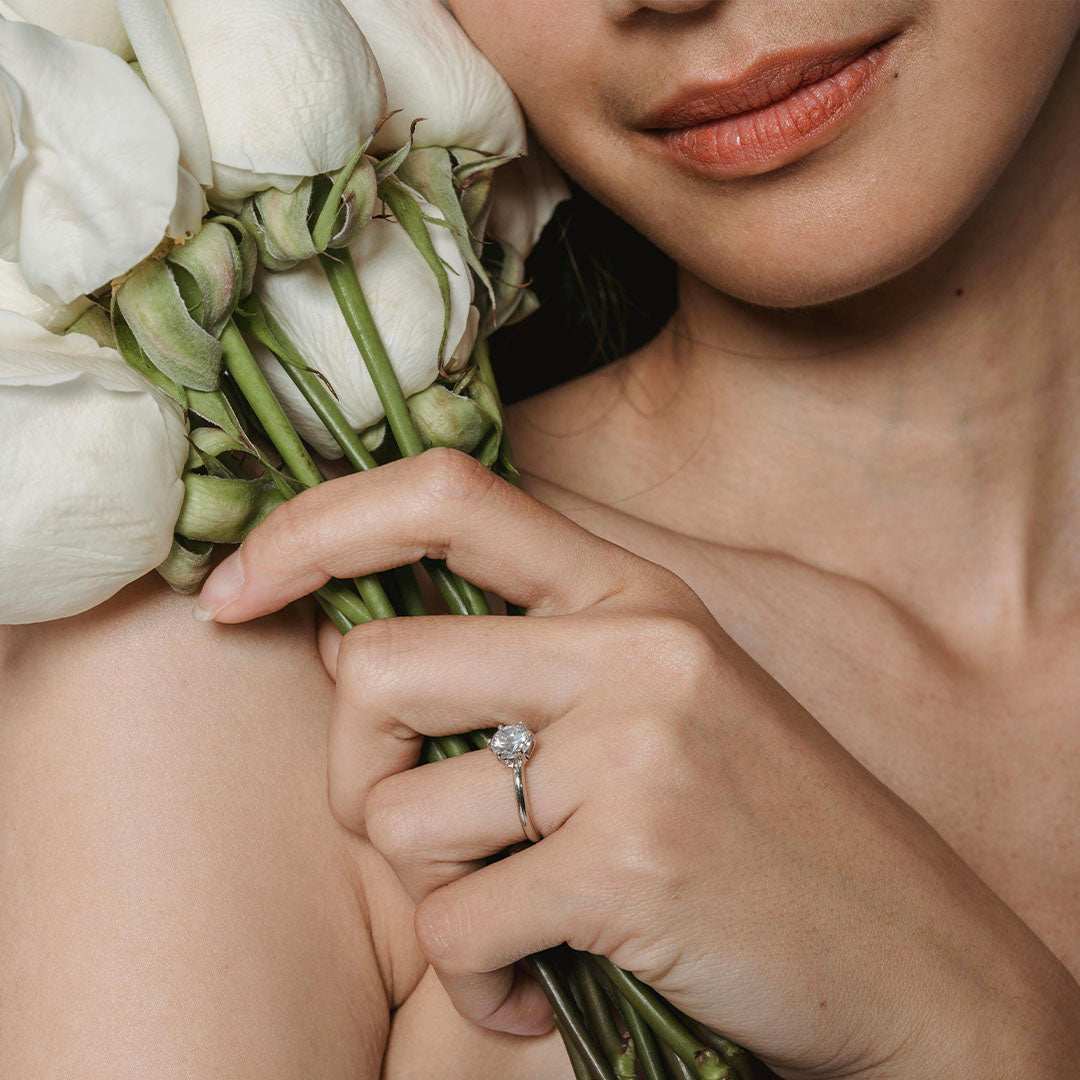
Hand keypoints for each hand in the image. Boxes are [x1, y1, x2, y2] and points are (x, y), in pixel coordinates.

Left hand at [196, 448, 1079, 1077]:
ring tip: (513, 918)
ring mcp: (630, 754)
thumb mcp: (656, 700)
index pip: (442, 495)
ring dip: (432, 893)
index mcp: (629, 595)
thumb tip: (351, 648)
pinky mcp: (626, 867)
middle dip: (354, 775)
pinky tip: (544, 985)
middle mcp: (628, 650)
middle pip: (376, 673)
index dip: (314, 526)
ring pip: (399, 818)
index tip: (237, 587)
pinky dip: (481, 979)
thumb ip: (521, 657)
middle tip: (413, 828)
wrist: (906, 951)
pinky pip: (456, 930)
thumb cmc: (756, 822)